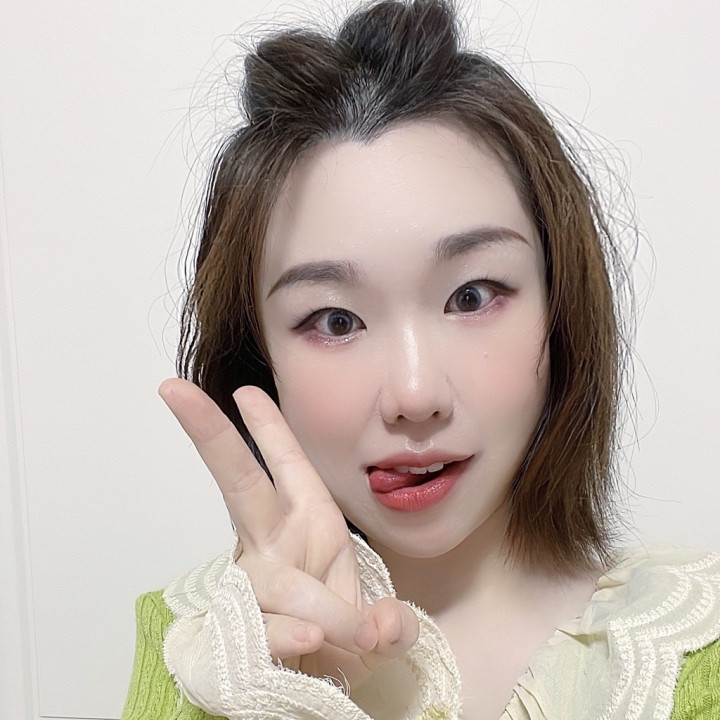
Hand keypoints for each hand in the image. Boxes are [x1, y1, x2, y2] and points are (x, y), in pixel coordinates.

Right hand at [159, 378, 418, 688]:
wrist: (316, 683)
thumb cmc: (339, 633)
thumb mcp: (377, 625)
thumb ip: (388, 625)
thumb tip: (383, 627)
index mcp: (308, 522)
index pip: (287, 466)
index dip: (269, 428)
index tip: (246, 391)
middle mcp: (271, 546)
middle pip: (238, 484)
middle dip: (211, 435)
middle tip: (175, 390)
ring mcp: (251, 587)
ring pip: (270, 579)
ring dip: (318, 605)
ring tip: (354, 633)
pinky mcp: (236, 631)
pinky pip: (258, 628)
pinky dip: (286, 633)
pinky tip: (305, 639)